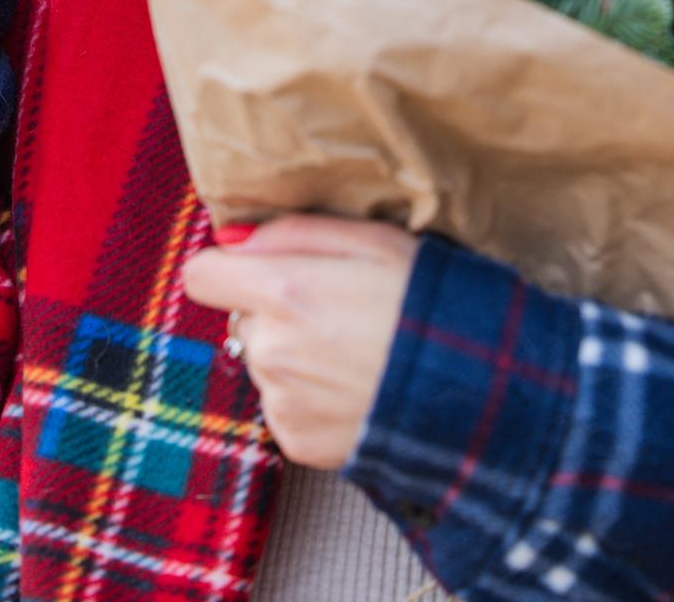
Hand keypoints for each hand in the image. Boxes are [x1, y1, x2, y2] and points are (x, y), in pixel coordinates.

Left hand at [181, 214, 416, 468]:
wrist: (472, 392)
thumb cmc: (424, 302)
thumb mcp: (370, 238)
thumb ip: (292, 232)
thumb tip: (236, 240)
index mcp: (283, 292)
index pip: (201, 276)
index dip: (227, 269)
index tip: (258, 271)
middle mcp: (270, 350)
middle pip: (240, 318)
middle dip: (272, 312)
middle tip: (331, 312)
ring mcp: (280, 401)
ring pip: (262, 362)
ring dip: (291, 355)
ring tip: (350, 353)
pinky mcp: (296, 442)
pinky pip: (282, 406)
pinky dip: (308, 398)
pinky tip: (352, 389)